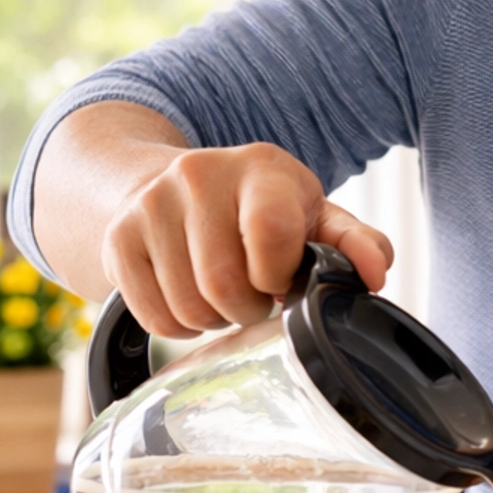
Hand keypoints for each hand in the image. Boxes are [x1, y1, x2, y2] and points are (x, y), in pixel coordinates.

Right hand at [102, 140, 392, 335]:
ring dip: (214, 319)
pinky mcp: (117, 238)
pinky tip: (189, 295)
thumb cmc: (260, 212)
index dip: (279, 275)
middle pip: (224, 283)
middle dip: (248, 307)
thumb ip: (353, 244)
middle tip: (253, 293)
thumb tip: (376, 272)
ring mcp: (151, 204)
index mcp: (261, 167)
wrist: (173, 187)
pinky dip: (180, 325)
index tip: (282, 278)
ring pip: (189, 307)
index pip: (270, 231)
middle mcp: (199, 174)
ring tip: (222, 292)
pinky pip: (155, 318)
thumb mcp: (313, 218)